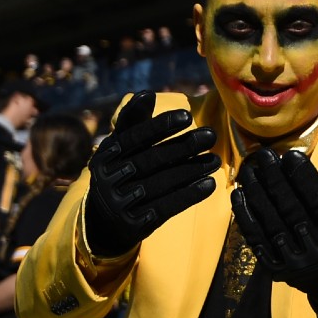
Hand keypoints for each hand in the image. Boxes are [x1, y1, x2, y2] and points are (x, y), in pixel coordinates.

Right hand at [84, 91, 219, 257]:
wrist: (102, 222)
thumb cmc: (120, 171)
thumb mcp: (120, 147)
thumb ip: (134, 121)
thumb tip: (146, 93)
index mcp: (107, 154)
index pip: (134, 137)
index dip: (160, 126)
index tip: (187, 116)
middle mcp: (109, 178)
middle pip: (152, 160)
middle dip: (184, 146)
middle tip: (211, 135)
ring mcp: (120, 203)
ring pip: (161, 183)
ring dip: (192, 170)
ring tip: (215, 160)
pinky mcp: (134, 224)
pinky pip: (166, 207)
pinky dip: (189, 195)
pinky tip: (209, 184)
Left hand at [232, 146, 317, 314]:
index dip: (303, 176)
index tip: (290, 155)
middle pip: (291, 208)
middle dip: (275, 178)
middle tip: (264, 156)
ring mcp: (296, 261)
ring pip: (271, 221)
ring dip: (256, 193)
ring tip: (249, 170)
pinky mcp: (277, 269)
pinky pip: (257, 239)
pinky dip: (245, 216)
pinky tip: (239, 195)